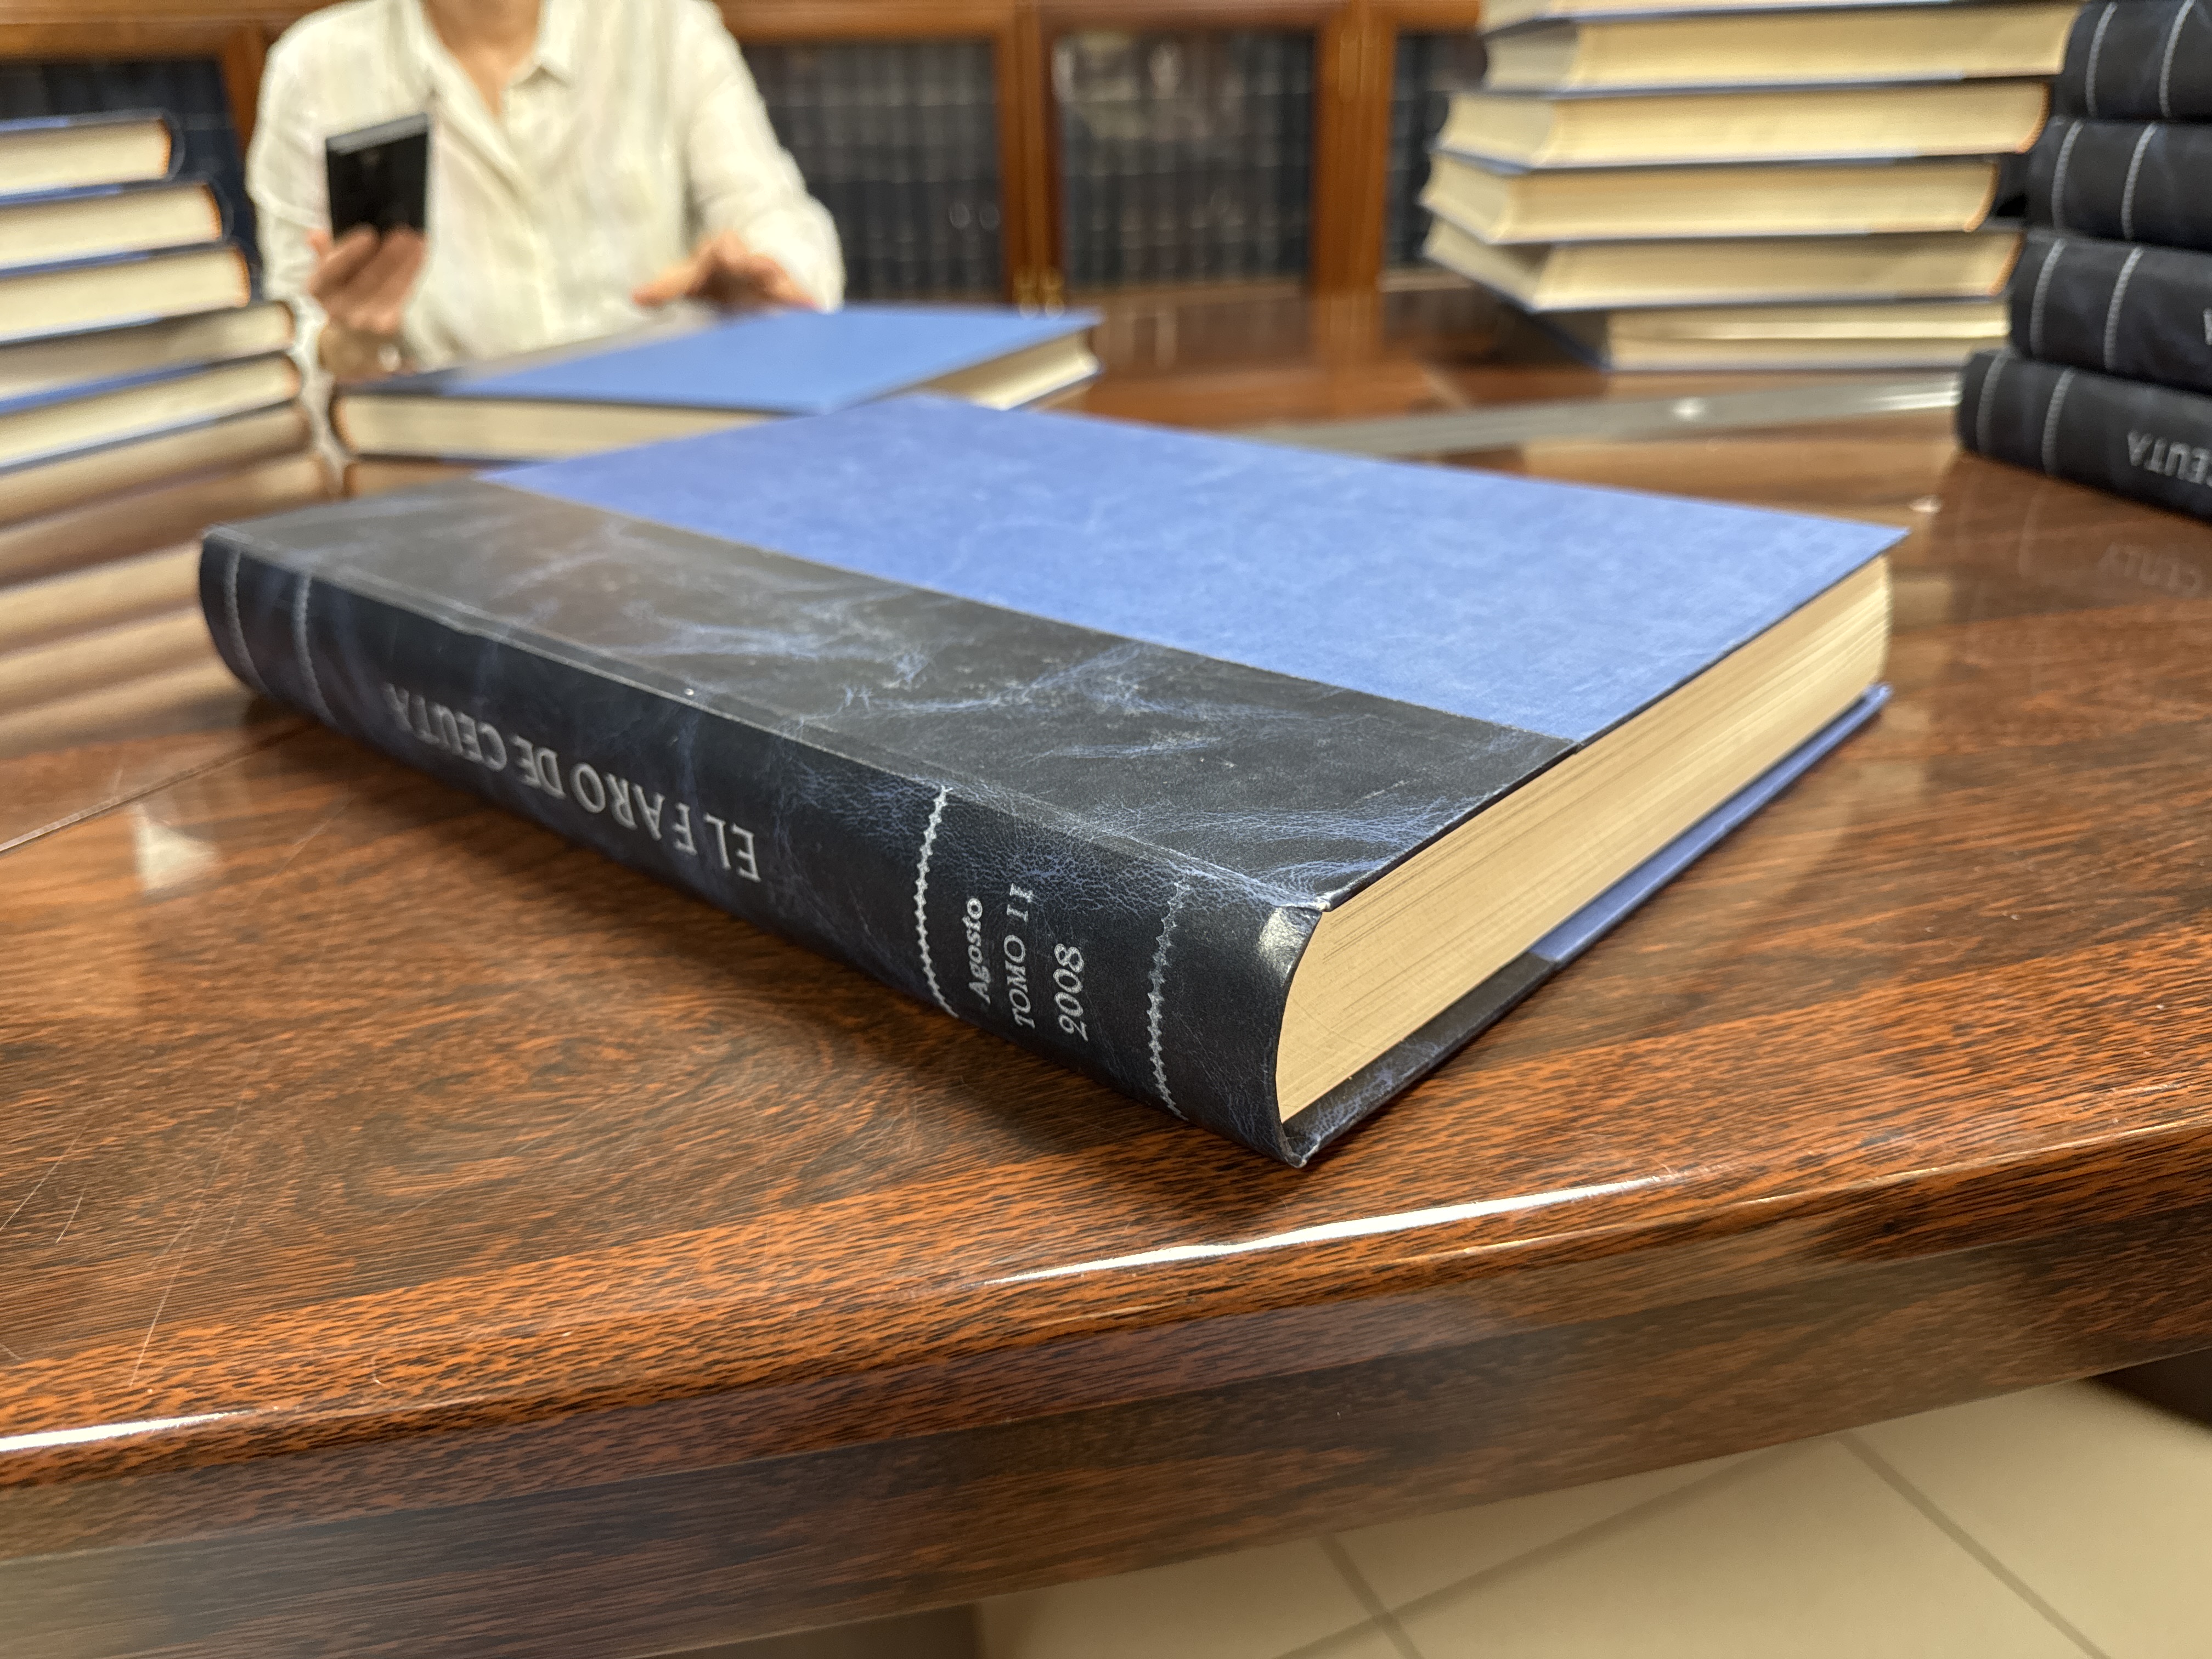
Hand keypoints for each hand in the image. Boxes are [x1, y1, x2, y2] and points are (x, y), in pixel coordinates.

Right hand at [307, 226, 426, 376]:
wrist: (353, 339)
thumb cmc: (342, 294)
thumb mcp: (327, 275)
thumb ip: (324, 254)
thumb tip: (314, 234)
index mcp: (317, 290)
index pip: (331, 269)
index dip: (351, 252)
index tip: (369, 235)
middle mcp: (337, 308)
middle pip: (366, 278)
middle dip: (388, 255)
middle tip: (404, 232)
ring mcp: (362, 320)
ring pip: (388, 286)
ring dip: (406, 262)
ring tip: (417, 240)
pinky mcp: (385, 325)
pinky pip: (402, 294)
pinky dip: (412, 272)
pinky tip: (420, 254)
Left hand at [632, 230, 814, 311]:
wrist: (750, 278)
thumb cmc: (715, 282)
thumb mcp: (692, 281)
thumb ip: (667, 288)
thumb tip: (637, 298)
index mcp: (724, 256)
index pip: (724, 248)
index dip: (726, 251)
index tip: (730, 256)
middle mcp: (752, 266)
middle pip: (758, 263)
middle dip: (761, 266)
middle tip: (764, 267)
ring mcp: (773, 283)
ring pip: (782, 284)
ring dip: (790, 292)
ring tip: (804, 301)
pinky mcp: (790, 299)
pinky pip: (799, 302)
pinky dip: (807, 308)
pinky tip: (818, 314)